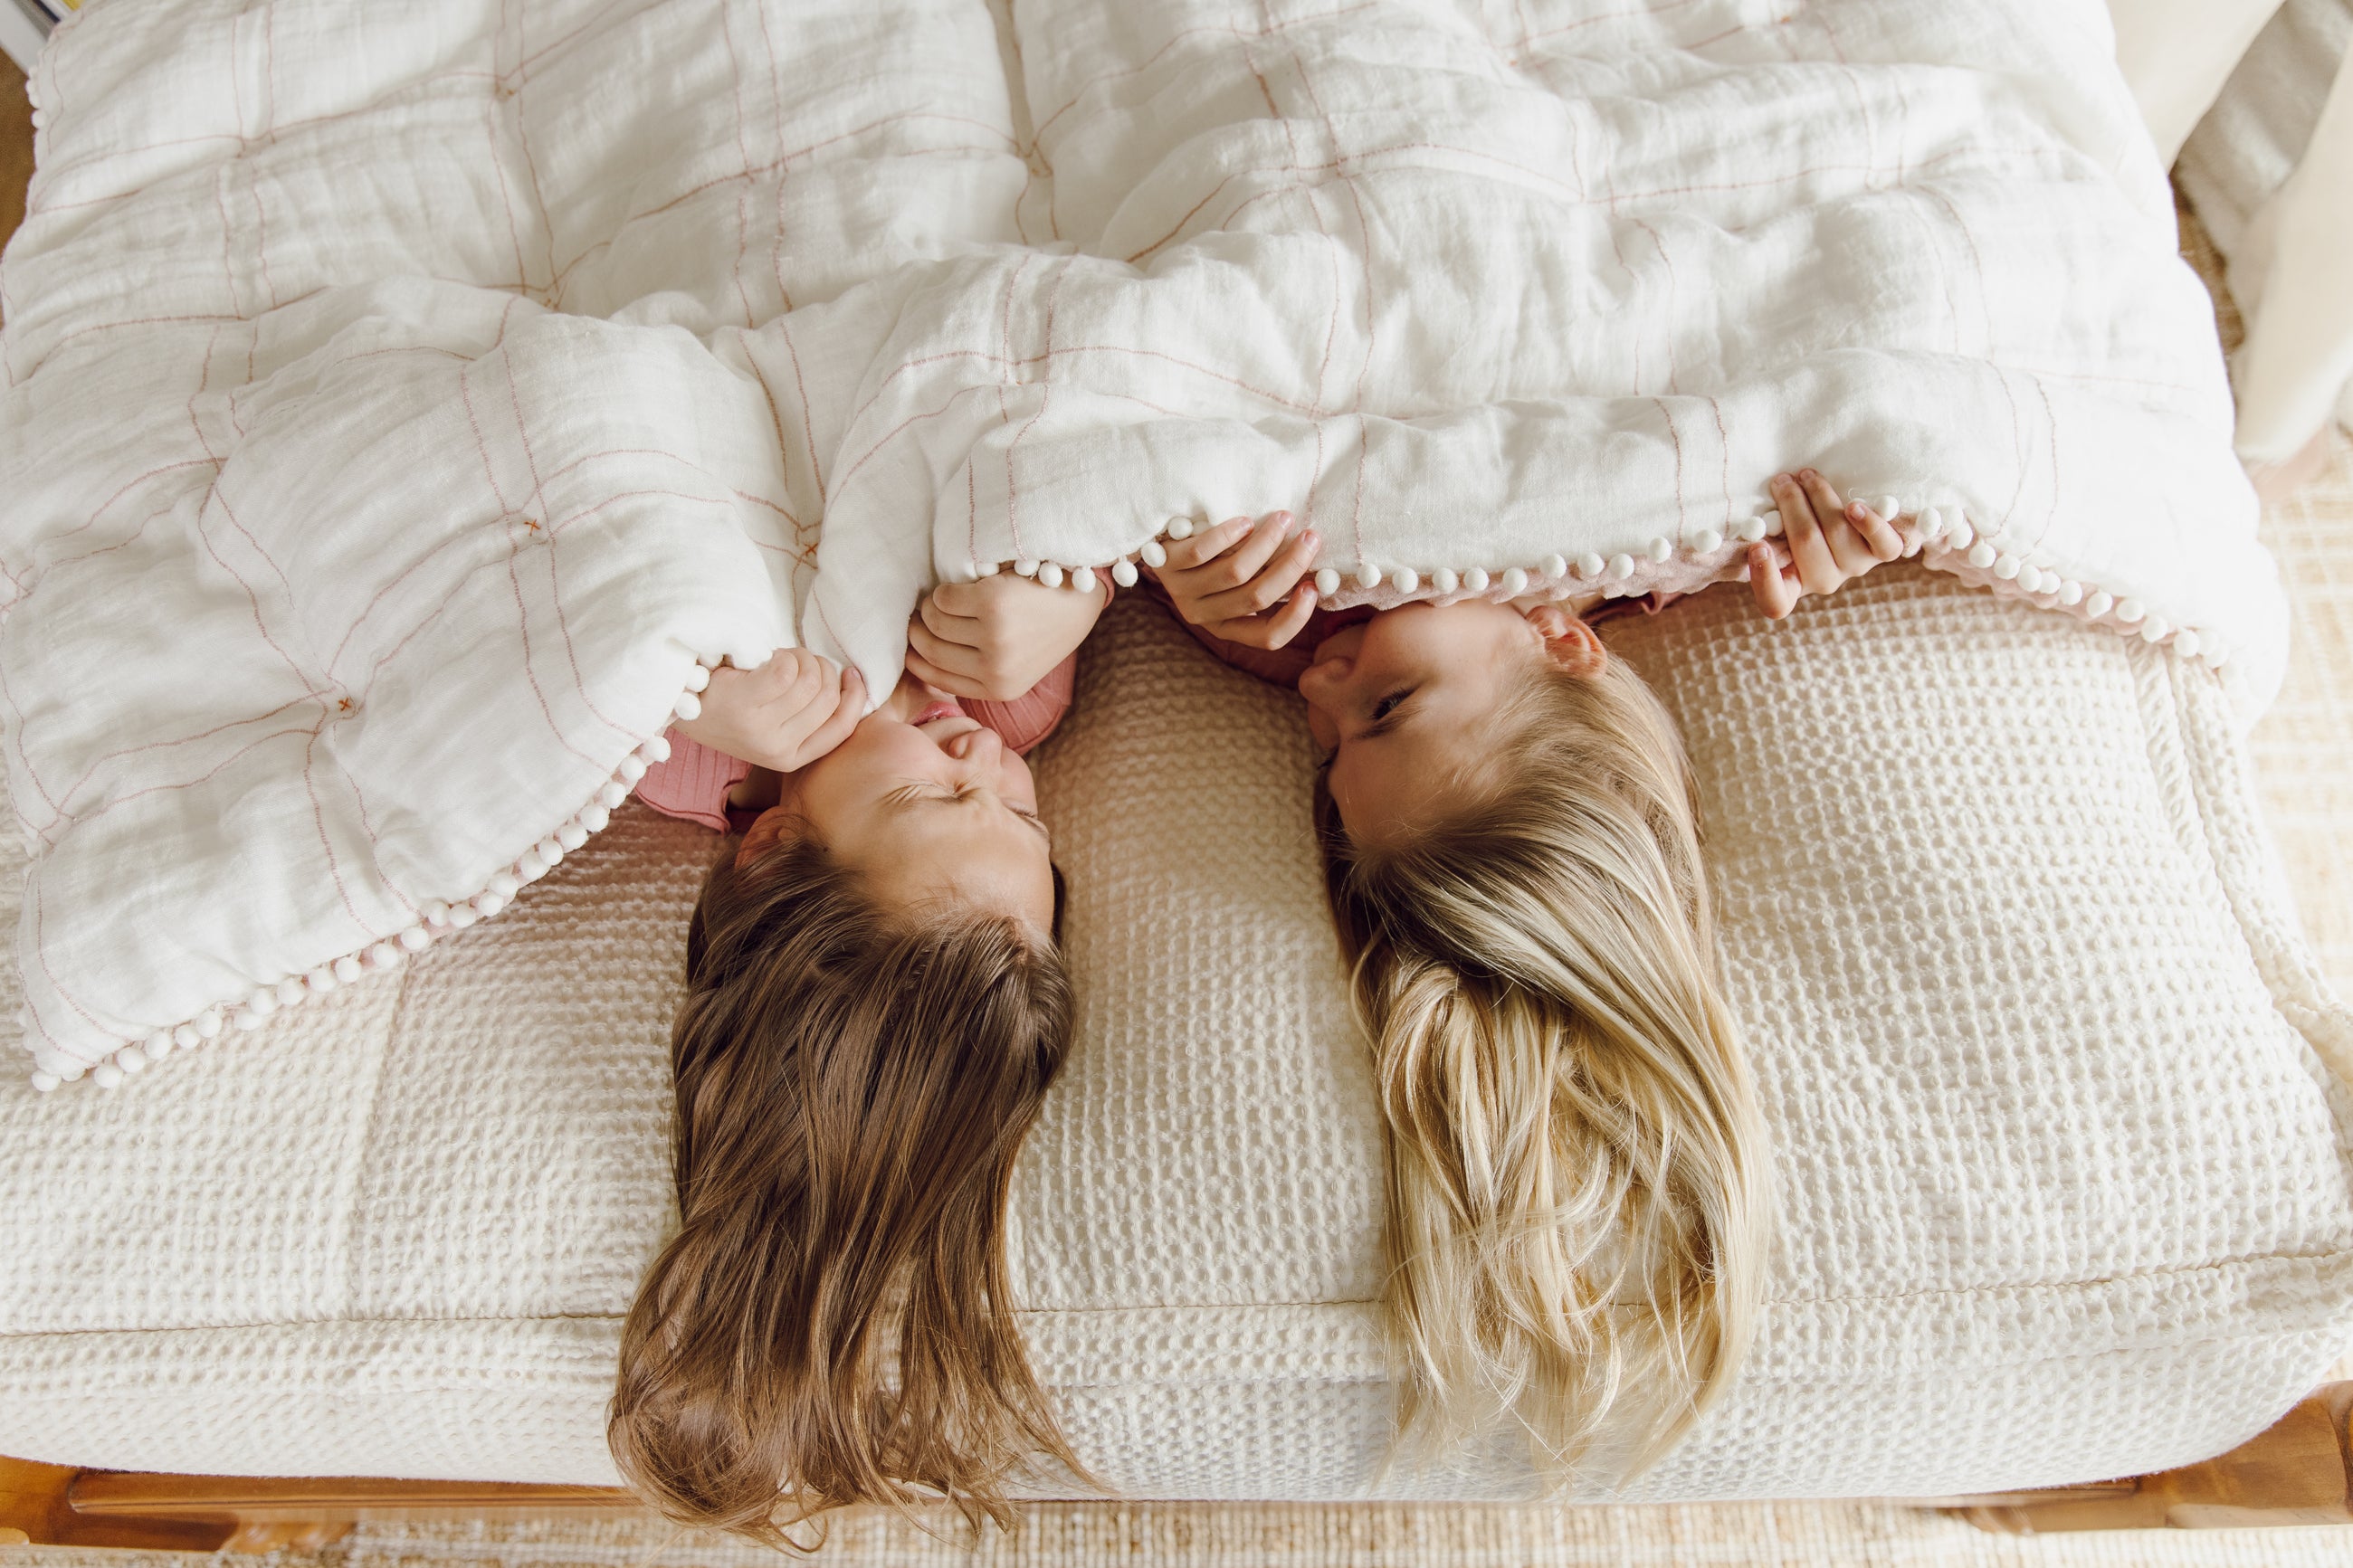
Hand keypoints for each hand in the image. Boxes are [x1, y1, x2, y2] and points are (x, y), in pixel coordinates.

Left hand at [672, 648, 864, 771]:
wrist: (679, 700)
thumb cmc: (731, 705)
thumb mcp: (774, 724)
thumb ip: (809, 716)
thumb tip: (852, 688)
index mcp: (790, 759)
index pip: (842, 728)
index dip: (855, 697)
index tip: (852, 673)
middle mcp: (777, 750)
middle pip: (828, 698)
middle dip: (822, 669)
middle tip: (801, 659)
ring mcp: (760, 729)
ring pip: (810, 681)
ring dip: (801, 658)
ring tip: (782, 656)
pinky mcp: (744, 704)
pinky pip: (786, 670)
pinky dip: (783, 655)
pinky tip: (767, 656)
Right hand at [905, 570, 1107, 701]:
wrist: (1079, 598)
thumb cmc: (1040, 627)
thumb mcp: (1014, 664)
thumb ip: (976, 669)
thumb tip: (918, 658)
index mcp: (999, 689)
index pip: (935, 677)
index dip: (915, 657)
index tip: (912, 642)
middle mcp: (996, 668)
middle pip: (930, 649)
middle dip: (919, 629)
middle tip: (922, 614)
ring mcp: (995, 636)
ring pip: (934, 622)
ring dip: (930, 607)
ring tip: (943, 600)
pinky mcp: (994, 603)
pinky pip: (944, 598)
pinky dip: (944, 591)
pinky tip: (958, 587)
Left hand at [1147, 510, 1320, 648]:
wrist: (1157, 541)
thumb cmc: (1210, 560)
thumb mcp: (1238, 580)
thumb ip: (1268, 579)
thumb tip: (1315, 570)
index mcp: (1226, 626)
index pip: (1266, 638)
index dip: (1294, 616)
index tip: (1314, 587)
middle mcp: (1203, 615)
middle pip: (1256, 598)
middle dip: (1290, 566)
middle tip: (1311, 538)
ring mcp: (1183, 591)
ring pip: (1234, 573)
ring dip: (1266, 543)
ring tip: (1285, 518)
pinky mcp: (1167, 564)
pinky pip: (1202, 552)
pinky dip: (1229, 535)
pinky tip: (1246, 521)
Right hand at [1747, 469, 1904, 618]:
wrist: (1844, 510)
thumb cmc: (1798, 516)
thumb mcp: (1773, 527)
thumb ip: (1763, 528)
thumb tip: (1752, 517)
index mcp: (1792, 583)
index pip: (1777, 603)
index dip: (1766, 579)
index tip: (1758, 546)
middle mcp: (1824, 580)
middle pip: (1807, 545)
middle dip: (1793, 506)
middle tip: (1782, 480)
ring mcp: (1855, 566)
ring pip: (1837, 532)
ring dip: (1819, 497)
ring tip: (1806, 476)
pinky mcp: (1883, 550)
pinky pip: (1885, 546)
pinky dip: (1869, 524)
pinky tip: (1853, 506)